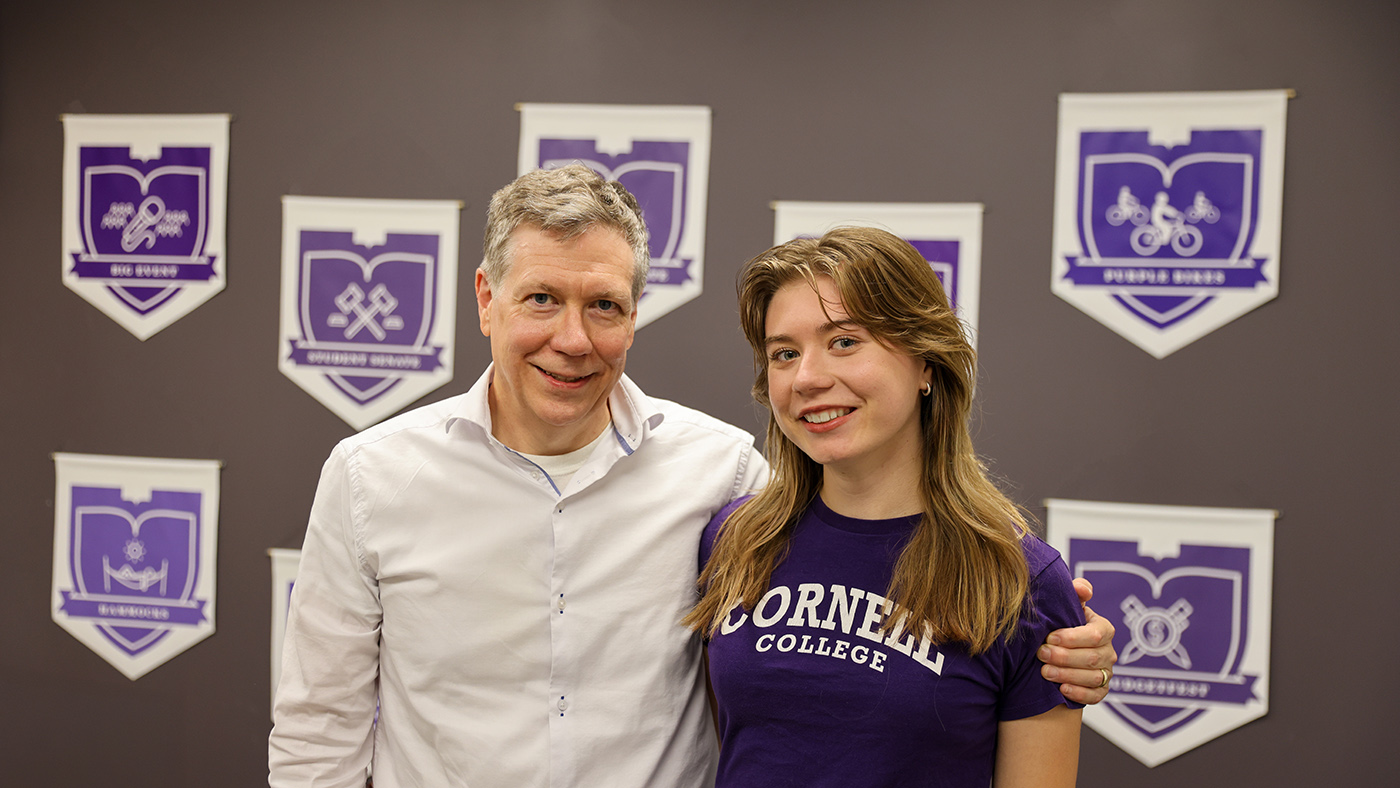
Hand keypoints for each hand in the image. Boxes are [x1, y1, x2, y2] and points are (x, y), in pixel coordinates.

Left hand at [1039, 578, 1116, 704]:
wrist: (1058, 649)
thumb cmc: (1063, 624)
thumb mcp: (1069, 606)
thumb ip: (1076, 593)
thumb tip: (1082, 588)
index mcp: (1103, 629)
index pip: (1095, 634)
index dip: (1072, 637)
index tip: (1049, 637)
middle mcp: (1108, 652)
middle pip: (1091, 657)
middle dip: (1064, 656)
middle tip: (1041, 654)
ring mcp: (1106, 672)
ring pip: (1092, 677)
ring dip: (1067, 675)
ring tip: (1045, 672)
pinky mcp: (1101, 690)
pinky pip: (1095, 696)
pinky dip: (1079, 693)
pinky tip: (1062, 689)